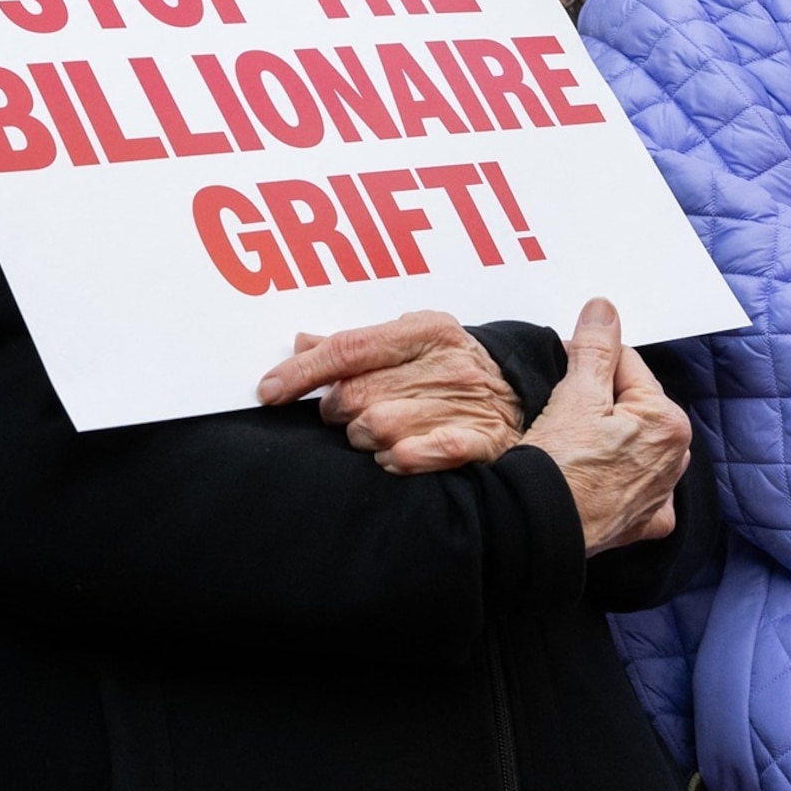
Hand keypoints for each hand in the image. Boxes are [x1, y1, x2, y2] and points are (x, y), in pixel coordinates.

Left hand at [256, 310, 523, 473]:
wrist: (521, 394)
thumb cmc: (451, 366)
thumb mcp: (409, 340)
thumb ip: (355, 343)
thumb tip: (300, 341)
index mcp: (424, 329)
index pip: (349, 347)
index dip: (302, 372)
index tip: (269, 390)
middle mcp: (445, 362)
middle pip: (357, 394)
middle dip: (338, 412)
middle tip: (345, 416)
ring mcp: (464, 402)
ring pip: (377, 429)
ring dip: (365, 440)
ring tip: (375, 436)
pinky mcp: (479, 441)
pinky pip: (414, 457)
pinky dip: (394, 461)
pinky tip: (394, 457)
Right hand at [516, 299, 690, 554]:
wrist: (538, 531)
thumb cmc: (559, 467)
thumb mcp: (576, 394)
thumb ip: (596, 347)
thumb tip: (605, 310)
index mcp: (668, 421)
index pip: (626, 365)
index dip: (588, 364)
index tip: (563, 376)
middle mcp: (675, 459)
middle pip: (631, 405)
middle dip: (600, 401)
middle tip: (564, 416)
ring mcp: (660, 495)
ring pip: (632, 443)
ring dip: (609, 438)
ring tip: (572, 448)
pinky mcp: (641, 523)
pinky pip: (636, 488)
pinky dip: (619, 480)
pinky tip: (596, 478)